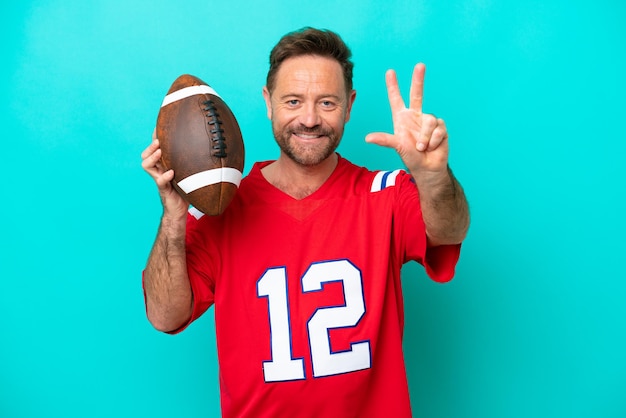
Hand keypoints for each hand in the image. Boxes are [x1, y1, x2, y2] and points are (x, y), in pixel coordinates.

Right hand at [141, 129, 188, 219]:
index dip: (155, 137)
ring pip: (147, 165)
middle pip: (146, 154)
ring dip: (152, 157)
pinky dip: (164, 176)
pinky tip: (171, 173)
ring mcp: (159, 179)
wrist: (180, 209)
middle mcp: (159, 170)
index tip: (158, 126)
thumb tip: (209, 146)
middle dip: (150, 146)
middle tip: (158, 140)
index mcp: (164, 164)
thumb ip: (192, 162)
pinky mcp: (163, 189)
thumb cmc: (186, 189)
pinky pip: (160, 181)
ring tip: (160, 152)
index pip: (155, 148)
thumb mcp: (189, 172)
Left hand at [366, 63, 448, 180]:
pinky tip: (432, 146)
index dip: (393, 86)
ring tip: (422, 147)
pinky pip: (438, 128)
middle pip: (417, 94)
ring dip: (425, 137)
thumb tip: (368, 138)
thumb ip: (384, 140)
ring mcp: (428, 121)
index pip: (396, 99)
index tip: (390, 72)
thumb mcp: (397, 147)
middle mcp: (415, 117)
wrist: (428, 168)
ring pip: (429, 120)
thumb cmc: (411, 157)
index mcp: (402, 119)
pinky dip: (434, 140)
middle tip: (420, 65)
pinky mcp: (440, 127)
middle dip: (418, 79)